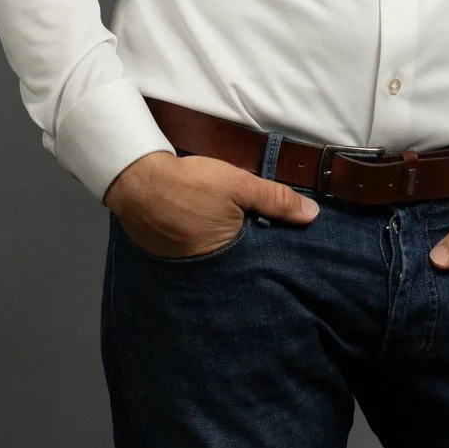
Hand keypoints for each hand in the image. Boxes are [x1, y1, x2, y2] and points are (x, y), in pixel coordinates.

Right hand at [103, 150, 318, 257]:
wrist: (136, 179)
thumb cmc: (189, 183)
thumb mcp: (239, 185)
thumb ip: (276, 199)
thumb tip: (312, 214)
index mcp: (227, 256)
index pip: (258, 263)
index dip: (268, 252)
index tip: (278, 244)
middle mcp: (205, 268)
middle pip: (235, 262)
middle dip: (245, 252)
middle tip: (251, 234)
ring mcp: (182, 263)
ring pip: (213, 257)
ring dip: (221, 246)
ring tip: (227, 229)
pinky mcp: (164, 253)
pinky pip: (191, 251)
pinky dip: (198, 241)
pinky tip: (200, 225)